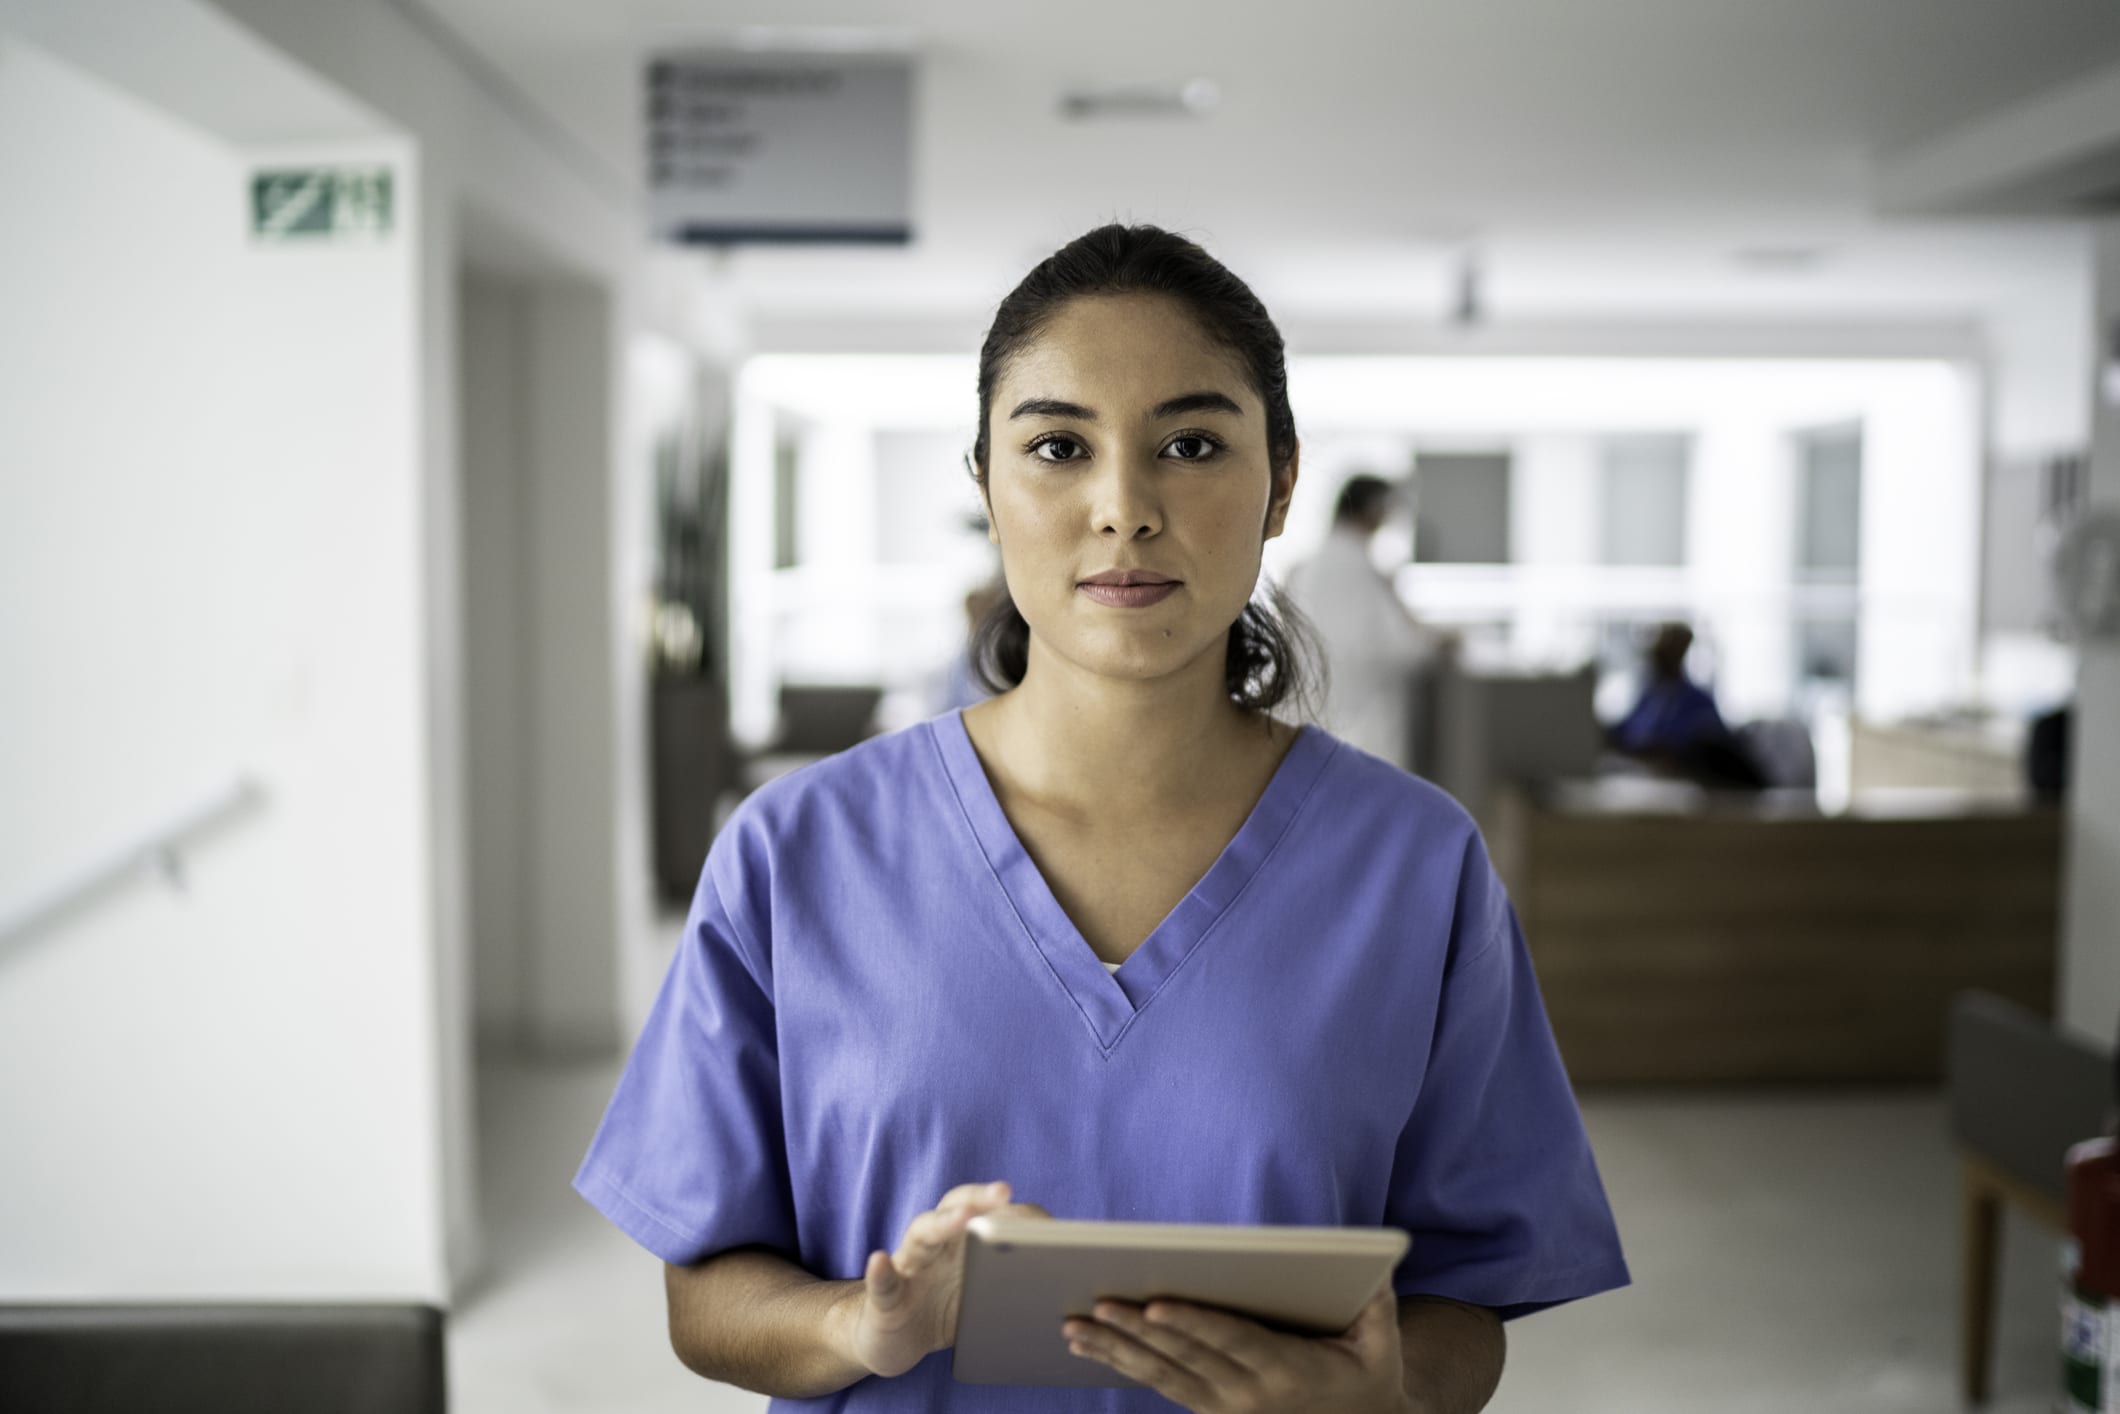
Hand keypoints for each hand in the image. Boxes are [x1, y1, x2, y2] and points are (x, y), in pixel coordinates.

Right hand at [840, 1180, 1050, 1377]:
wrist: (894, 1339)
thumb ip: (1014, 1284)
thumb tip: (1068, 1289)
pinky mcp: (881, 1297)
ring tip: (961, 1216)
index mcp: (963, 1242)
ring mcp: (907, 1265)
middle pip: (957, 1208)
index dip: (1014, 1209)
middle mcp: (936, 1244)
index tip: (1042, 1212)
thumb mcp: (983, 1299)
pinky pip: (881, 1281)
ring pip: (922, 1233)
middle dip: (981, 1198)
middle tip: (1004, 1191)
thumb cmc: (945, 1312)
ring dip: (942, 1222)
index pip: (990, 1213)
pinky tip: (880, 1262)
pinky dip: (880, 1271)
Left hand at [1062, 1280, 1410, 1413]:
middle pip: (1185, 1358)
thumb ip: (1376, 1306)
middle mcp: (1249, 1395)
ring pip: (1162, 1376)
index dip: (1194, 1324)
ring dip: (1115, 1351)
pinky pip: (1162, 1385)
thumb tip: (1373, 1268)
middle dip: (1137, 1331)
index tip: (1157, 1305)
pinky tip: (1091, 1344)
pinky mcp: (1210, 1412)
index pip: (1233, 1341)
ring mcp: (1225, 1408)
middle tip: (1095, 1305)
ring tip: (1073, 1326)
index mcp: (1289, 1372)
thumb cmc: (1370, 1377)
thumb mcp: (1382, 1344)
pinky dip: (1124, 1364)